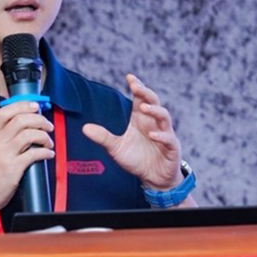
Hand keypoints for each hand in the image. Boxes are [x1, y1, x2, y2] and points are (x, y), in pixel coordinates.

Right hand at [0, 102, 53, 214]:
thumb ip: (3, 139)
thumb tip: (25, 130)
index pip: (5, 112)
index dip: (22, 105)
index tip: (35, 106)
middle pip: (21, 120)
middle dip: (39, 120)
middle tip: (48, 126)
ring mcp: (4, 155)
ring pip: (29, 134)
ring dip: (44, 137)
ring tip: (48, 142)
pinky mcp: (13, 169)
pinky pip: (34, 154)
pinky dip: (45, 152)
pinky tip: (48, 155)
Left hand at [82, 74, 182, 190]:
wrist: (153, 179)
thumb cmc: (136, 160)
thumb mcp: (116, 148)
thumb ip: (103, 137)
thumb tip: (84, 128)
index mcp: (140, 119)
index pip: (140, 98)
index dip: (137, 86)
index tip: (129, 77)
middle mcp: (153, 123)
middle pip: (153, 102)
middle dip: (146, 93)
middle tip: (136, 87)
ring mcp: (164, 134)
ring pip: (164, 116)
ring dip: (154, 110)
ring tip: (143, 108)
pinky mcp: (172, 147)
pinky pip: (168, 138)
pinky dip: (161, 136)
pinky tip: (152, 135)